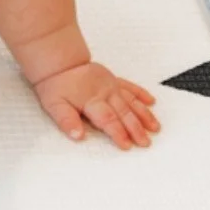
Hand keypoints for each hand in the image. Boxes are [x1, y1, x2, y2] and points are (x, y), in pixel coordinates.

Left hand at [34, 61, 160, 148]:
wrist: (59, 63)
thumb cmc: (55, 86)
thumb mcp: (54, 105)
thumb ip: (67, 121)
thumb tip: (78, 136)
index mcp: (91, 100)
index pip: (108, 120)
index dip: (118, 133)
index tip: (127, 145)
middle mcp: (105, 92)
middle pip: (124, 113)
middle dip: (136, 129)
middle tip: (146, 142)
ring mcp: (111, 85)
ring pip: (132, 101)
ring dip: (144, 115)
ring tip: (155, 128)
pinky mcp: (113, 79)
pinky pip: (131, 87)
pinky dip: (141, 94)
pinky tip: (151, 102)